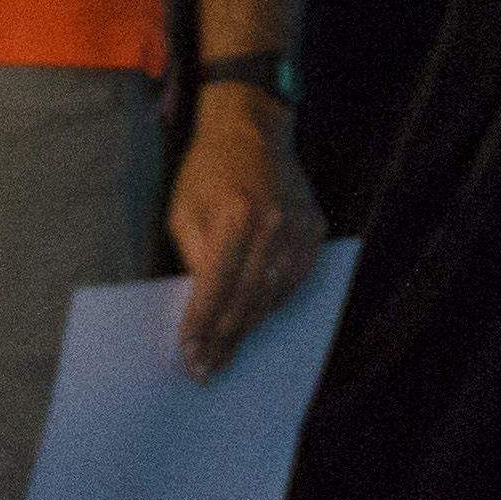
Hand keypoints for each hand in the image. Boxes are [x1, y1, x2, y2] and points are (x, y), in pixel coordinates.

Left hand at [169, 87, 323, 378]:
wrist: (253, 130)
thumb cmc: (208, 172)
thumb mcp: (184, 211)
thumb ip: (195, 258)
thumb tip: (202, 308)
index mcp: (236, 216)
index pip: (215, 288)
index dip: (200, 326)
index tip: (188, 356)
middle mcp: (274, 224)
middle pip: (247, 299)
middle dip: (224, 339)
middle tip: (206, 369)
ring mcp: (300, 227)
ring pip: (275, 295)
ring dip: (249, 329)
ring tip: (227, 354)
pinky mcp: (316, 229)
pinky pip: (296, 279)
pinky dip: (275, 303)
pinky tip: (256, 320)